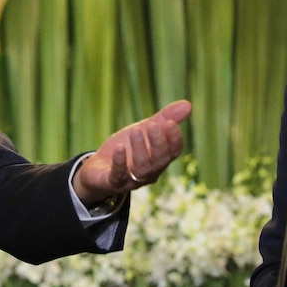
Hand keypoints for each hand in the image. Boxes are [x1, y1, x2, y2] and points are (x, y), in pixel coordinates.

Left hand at [72, 99, 191, 205]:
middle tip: (153, 126)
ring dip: (140, 150)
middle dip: (158, 144)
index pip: (173, 152)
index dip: (174, 139)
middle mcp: (150, 172)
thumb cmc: (126, 148)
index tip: (170, 123)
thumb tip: (188, 104)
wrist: (98, 168)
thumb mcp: (144, 130)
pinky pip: (118, 176)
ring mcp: (132, 180)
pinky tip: (119, 148)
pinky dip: (120, 163)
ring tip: (136, 131)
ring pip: (142, 169)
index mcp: (160, 159)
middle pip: (159, 161)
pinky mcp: (113, 182)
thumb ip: (164, 118)